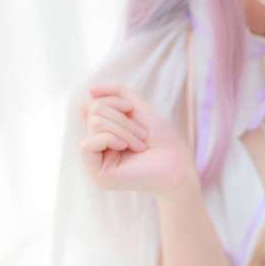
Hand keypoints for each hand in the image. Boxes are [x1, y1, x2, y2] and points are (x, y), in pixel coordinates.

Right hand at [79, 83, 196, 194]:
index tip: (131, 108)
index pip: (92, 105)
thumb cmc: (162, 139)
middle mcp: (97, 147)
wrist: (177, 164)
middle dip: (121, 118)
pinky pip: (87, 144)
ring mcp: (96, 162)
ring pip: (94, 124)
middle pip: (93, 112)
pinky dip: (110, 139)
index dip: (112, 100)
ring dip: (123, 129)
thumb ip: (117, 94)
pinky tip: (125, 148)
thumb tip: (89, 90)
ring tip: (139, 145)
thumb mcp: (138, 108)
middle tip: (142, 134)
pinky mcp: (97, 174)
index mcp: (104, 133)